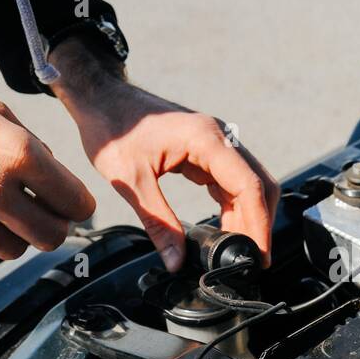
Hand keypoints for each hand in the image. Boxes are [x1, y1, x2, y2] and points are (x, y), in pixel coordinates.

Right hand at [0, 26, 95, 258]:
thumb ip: (32, 147)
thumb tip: (59, 182)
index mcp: (15, 152)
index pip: (75, 203)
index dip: (80, 205)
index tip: (75, 204)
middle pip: (51, 237)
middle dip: (55, 227)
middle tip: (47, 214)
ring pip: (14, 250)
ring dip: (16, 234)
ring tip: (2, 209)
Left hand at [51, 40, 279, 270]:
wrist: (100, 98)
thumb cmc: (112, 129)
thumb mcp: (131, 181)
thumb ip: (158, 223)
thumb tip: (176, 260)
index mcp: (207, 140)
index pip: (249, 186)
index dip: (259, 224)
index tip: (259, 255)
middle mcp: (219, 138)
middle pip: (258, 184)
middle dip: (260, 223)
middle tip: (252, 259)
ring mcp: (215, 142)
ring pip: (248, 183)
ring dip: (248, 216)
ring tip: (235, 250)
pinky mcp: (206, 150)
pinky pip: (231, 180)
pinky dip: (233, 206)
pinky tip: (223, 228)